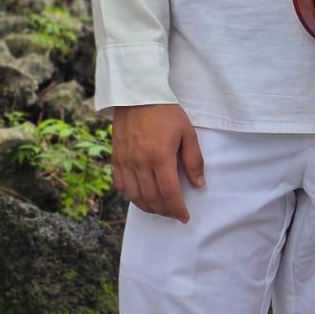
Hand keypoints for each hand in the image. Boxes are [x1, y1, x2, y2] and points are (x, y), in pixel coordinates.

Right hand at [112, 103, 203, 222]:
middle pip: (152, 198)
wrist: (137, 96)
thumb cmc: (166, 113)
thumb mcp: (187, 133)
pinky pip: (121, 186)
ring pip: (134, 196)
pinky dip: (131, 196)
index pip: (169, 193)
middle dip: (165, 211)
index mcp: (160, 157)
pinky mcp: (116, 159)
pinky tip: (141, 197)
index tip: (184, 216)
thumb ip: (193, 160)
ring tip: (160, 208)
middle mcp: (140, 163)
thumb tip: (198, 184)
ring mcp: (125, 162)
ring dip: (148, 207)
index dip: (177, 209)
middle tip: (174, 214)